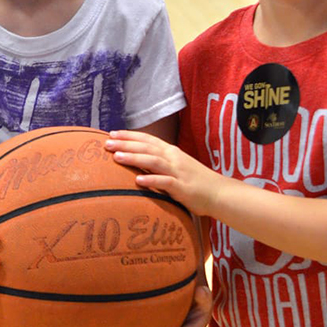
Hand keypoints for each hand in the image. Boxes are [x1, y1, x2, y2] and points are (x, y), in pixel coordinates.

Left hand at [106, 130, 223, 217]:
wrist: (219, 193)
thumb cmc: (195, 181)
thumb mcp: (176, 167)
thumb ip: (159, 163)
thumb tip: (138, 161)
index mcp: (171, 152)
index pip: (147, 139)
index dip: (129, 135)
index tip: (112, 133)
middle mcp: (173, 158)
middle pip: (146, 147)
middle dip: (126, 144)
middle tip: (107, 143)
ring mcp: (178, 171)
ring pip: (153, 161)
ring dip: (134, 158)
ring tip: (117, 157)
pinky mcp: (182, 187)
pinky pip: (165, 182)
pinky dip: (151, 180)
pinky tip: (137, 180)